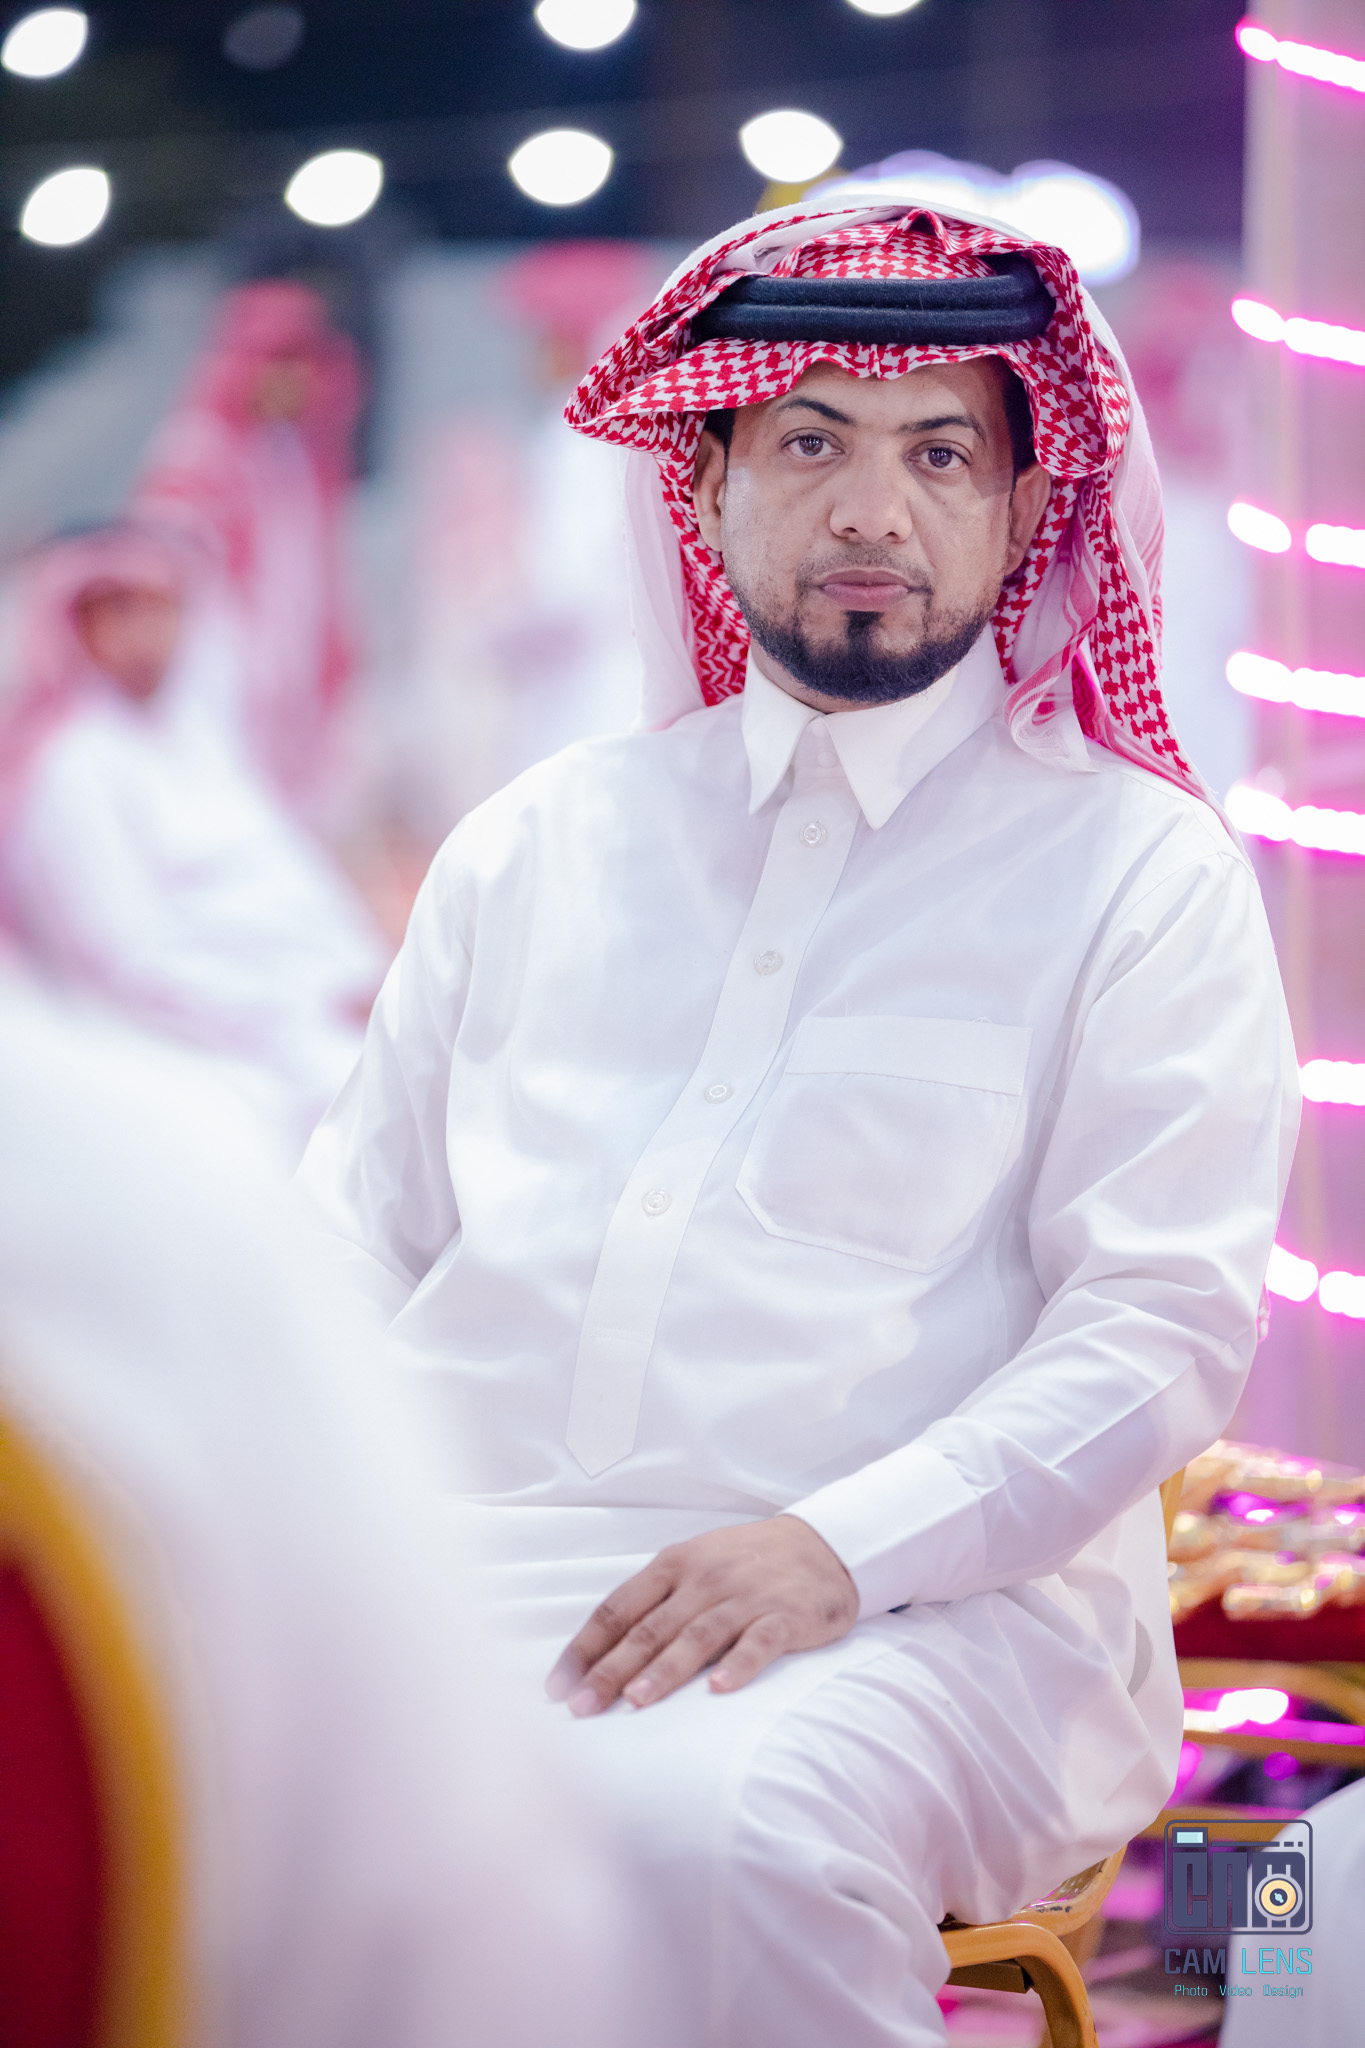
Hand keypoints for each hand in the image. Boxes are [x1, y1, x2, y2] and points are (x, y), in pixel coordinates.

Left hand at [545, 1515, 857, 1715]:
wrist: (821, 1546)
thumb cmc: (744, 1563)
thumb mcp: (694, 1567)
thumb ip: (654, 1604)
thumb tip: (600, 1653)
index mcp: (673, 1565)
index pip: (618, 1608)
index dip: (585, 1647)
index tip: (558, 1686)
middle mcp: (704, 1579)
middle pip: (650, 1629)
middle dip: (612, 1670)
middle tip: (582, 1707)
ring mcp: (745, 1597)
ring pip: (698, 1636)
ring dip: (666, 1670)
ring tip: (636, 1701)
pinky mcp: (785, 1616)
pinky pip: (759, 1643)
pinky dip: (739, 1666)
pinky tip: (720, 1690)